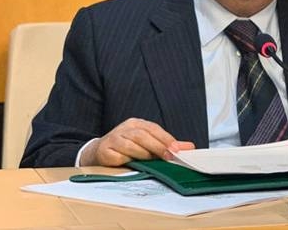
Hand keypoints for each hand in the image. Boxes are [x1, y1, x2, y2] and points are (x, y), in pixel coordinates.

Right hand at [80, 118, 194, 166]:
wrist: (99, 153)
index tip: (177, 149)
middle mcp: (124, 129)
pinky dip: (127, 160)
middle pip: (142, 136)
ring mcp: (113, 139)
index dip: (166, 139)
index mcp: (136, 124)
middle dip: (158, 146)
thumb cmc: (127, 148)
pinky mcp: (104, 151)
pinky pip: (118, 156)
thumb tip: (189, 147)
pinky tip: (132, 164)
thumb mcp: (147, 143)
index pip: (153, 129)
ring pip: (130, 145)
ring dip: (143, 154)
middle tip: (169, 157)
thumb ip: (166, 144)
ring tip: (152, 161)